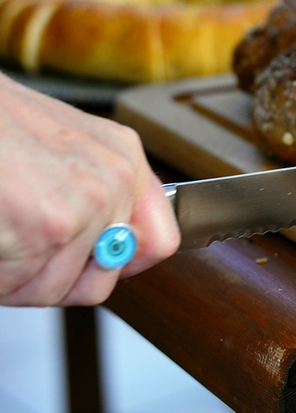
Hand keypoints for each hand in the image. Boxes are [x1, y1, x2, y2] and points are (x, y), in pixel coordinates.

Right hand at [0, 75, 179, 305]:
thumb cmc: (0, 125)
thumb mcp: (66, 146)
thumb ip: (96, 192)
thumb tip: (106, 252)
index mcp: (124, 160)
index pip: (160, 243)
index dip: (119, 268)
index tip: (90, 270)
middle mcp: (116, 181)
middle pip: (98, 282)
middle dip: (51, 280)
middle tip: (20, 257)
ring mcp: (86, 205)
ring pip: (53, 290)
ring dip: (16, 280)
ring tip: (2, 238)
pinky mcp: (48, 226)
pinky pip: (16, 285)